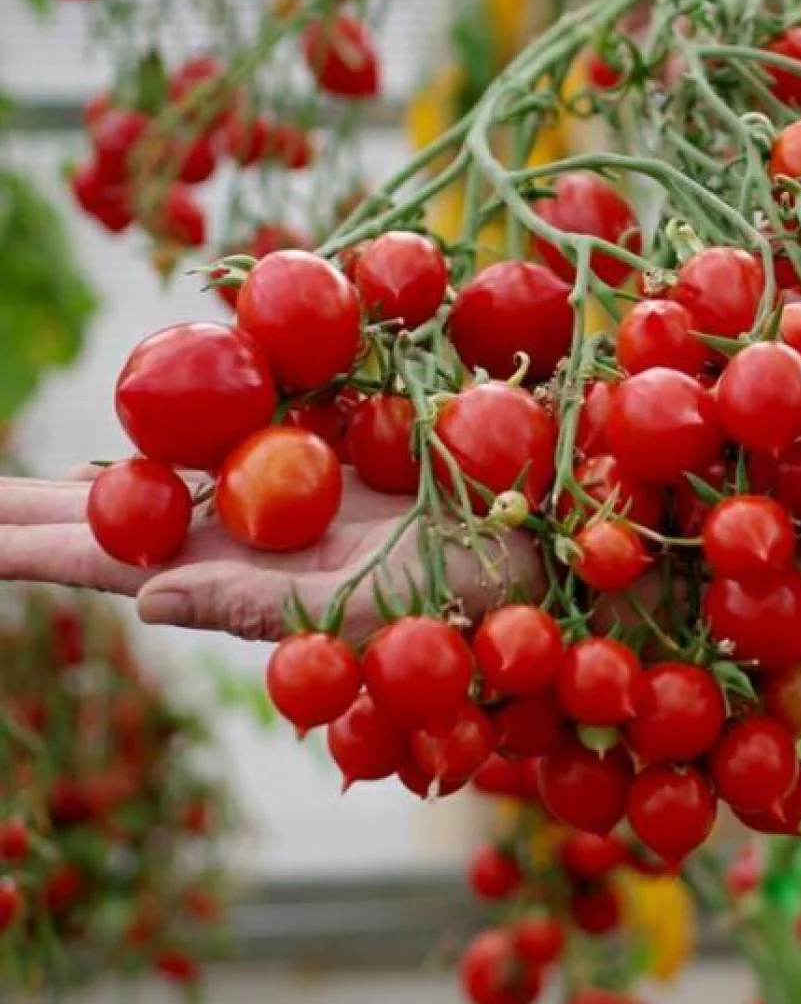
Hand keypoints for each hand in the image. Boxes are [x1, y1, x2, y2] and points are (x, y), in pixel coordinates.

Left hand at [0, 470, 541, 642]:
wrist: (532, 546)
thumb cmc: (466, 590)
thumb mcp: (368, 604)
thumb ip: (257, 605)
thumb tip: (143, 599)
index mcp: (236, 575)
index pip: (105, 560)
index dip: (28, 550)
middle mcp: (240, 534)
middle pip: (113, 513)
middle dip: (29, 508)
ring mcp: (274, 491)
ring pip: (162, 472)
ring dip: (89, 470)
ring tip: (16, 477)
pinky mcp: (317, 453)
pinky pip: (235, 430)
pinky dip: (184, 419)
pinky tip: (143, 413)